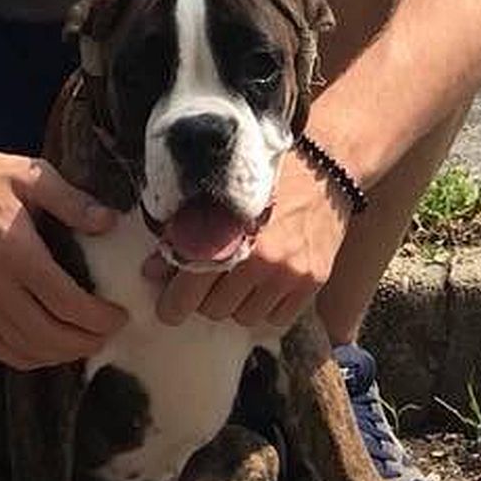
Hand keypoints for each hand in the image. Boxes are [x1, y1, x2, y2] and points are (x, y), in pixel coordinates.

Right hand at [0, 148, 128, 369]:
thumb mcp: (30, 175)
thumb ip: (71, 200)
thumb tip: (108, 222)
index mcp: (16, 252)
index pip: (64, 302)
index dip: (98, 317)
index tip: (120, 314)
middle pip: (47, 335)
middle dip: (86, 341)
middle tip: (110, 332)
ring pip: (25, 349)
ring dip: (61, 354)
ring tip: (87, 340)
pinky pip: (0, 349)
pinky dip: (29, 358)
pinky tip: (49, 347)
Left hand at [149, 155, 350, 328]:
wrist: (327, 162)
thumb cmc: (265, 173)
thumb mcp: (216, 192)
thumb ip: (183, 231)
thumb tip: (152, 271)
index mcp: (228, 234)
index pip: (188, 290)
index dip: (173, 304)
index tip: (169, 306)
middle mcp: (259, 259)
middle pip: (214, 309)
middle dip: (205, 297)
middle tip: (207, 280)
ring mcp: (289, 273)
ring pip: (245, 317)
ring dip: (237, 303)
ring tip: (239, 277)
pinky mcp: (314, 280)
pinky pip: (277, 318)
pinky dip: (266, 306)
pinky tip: (265, 283)